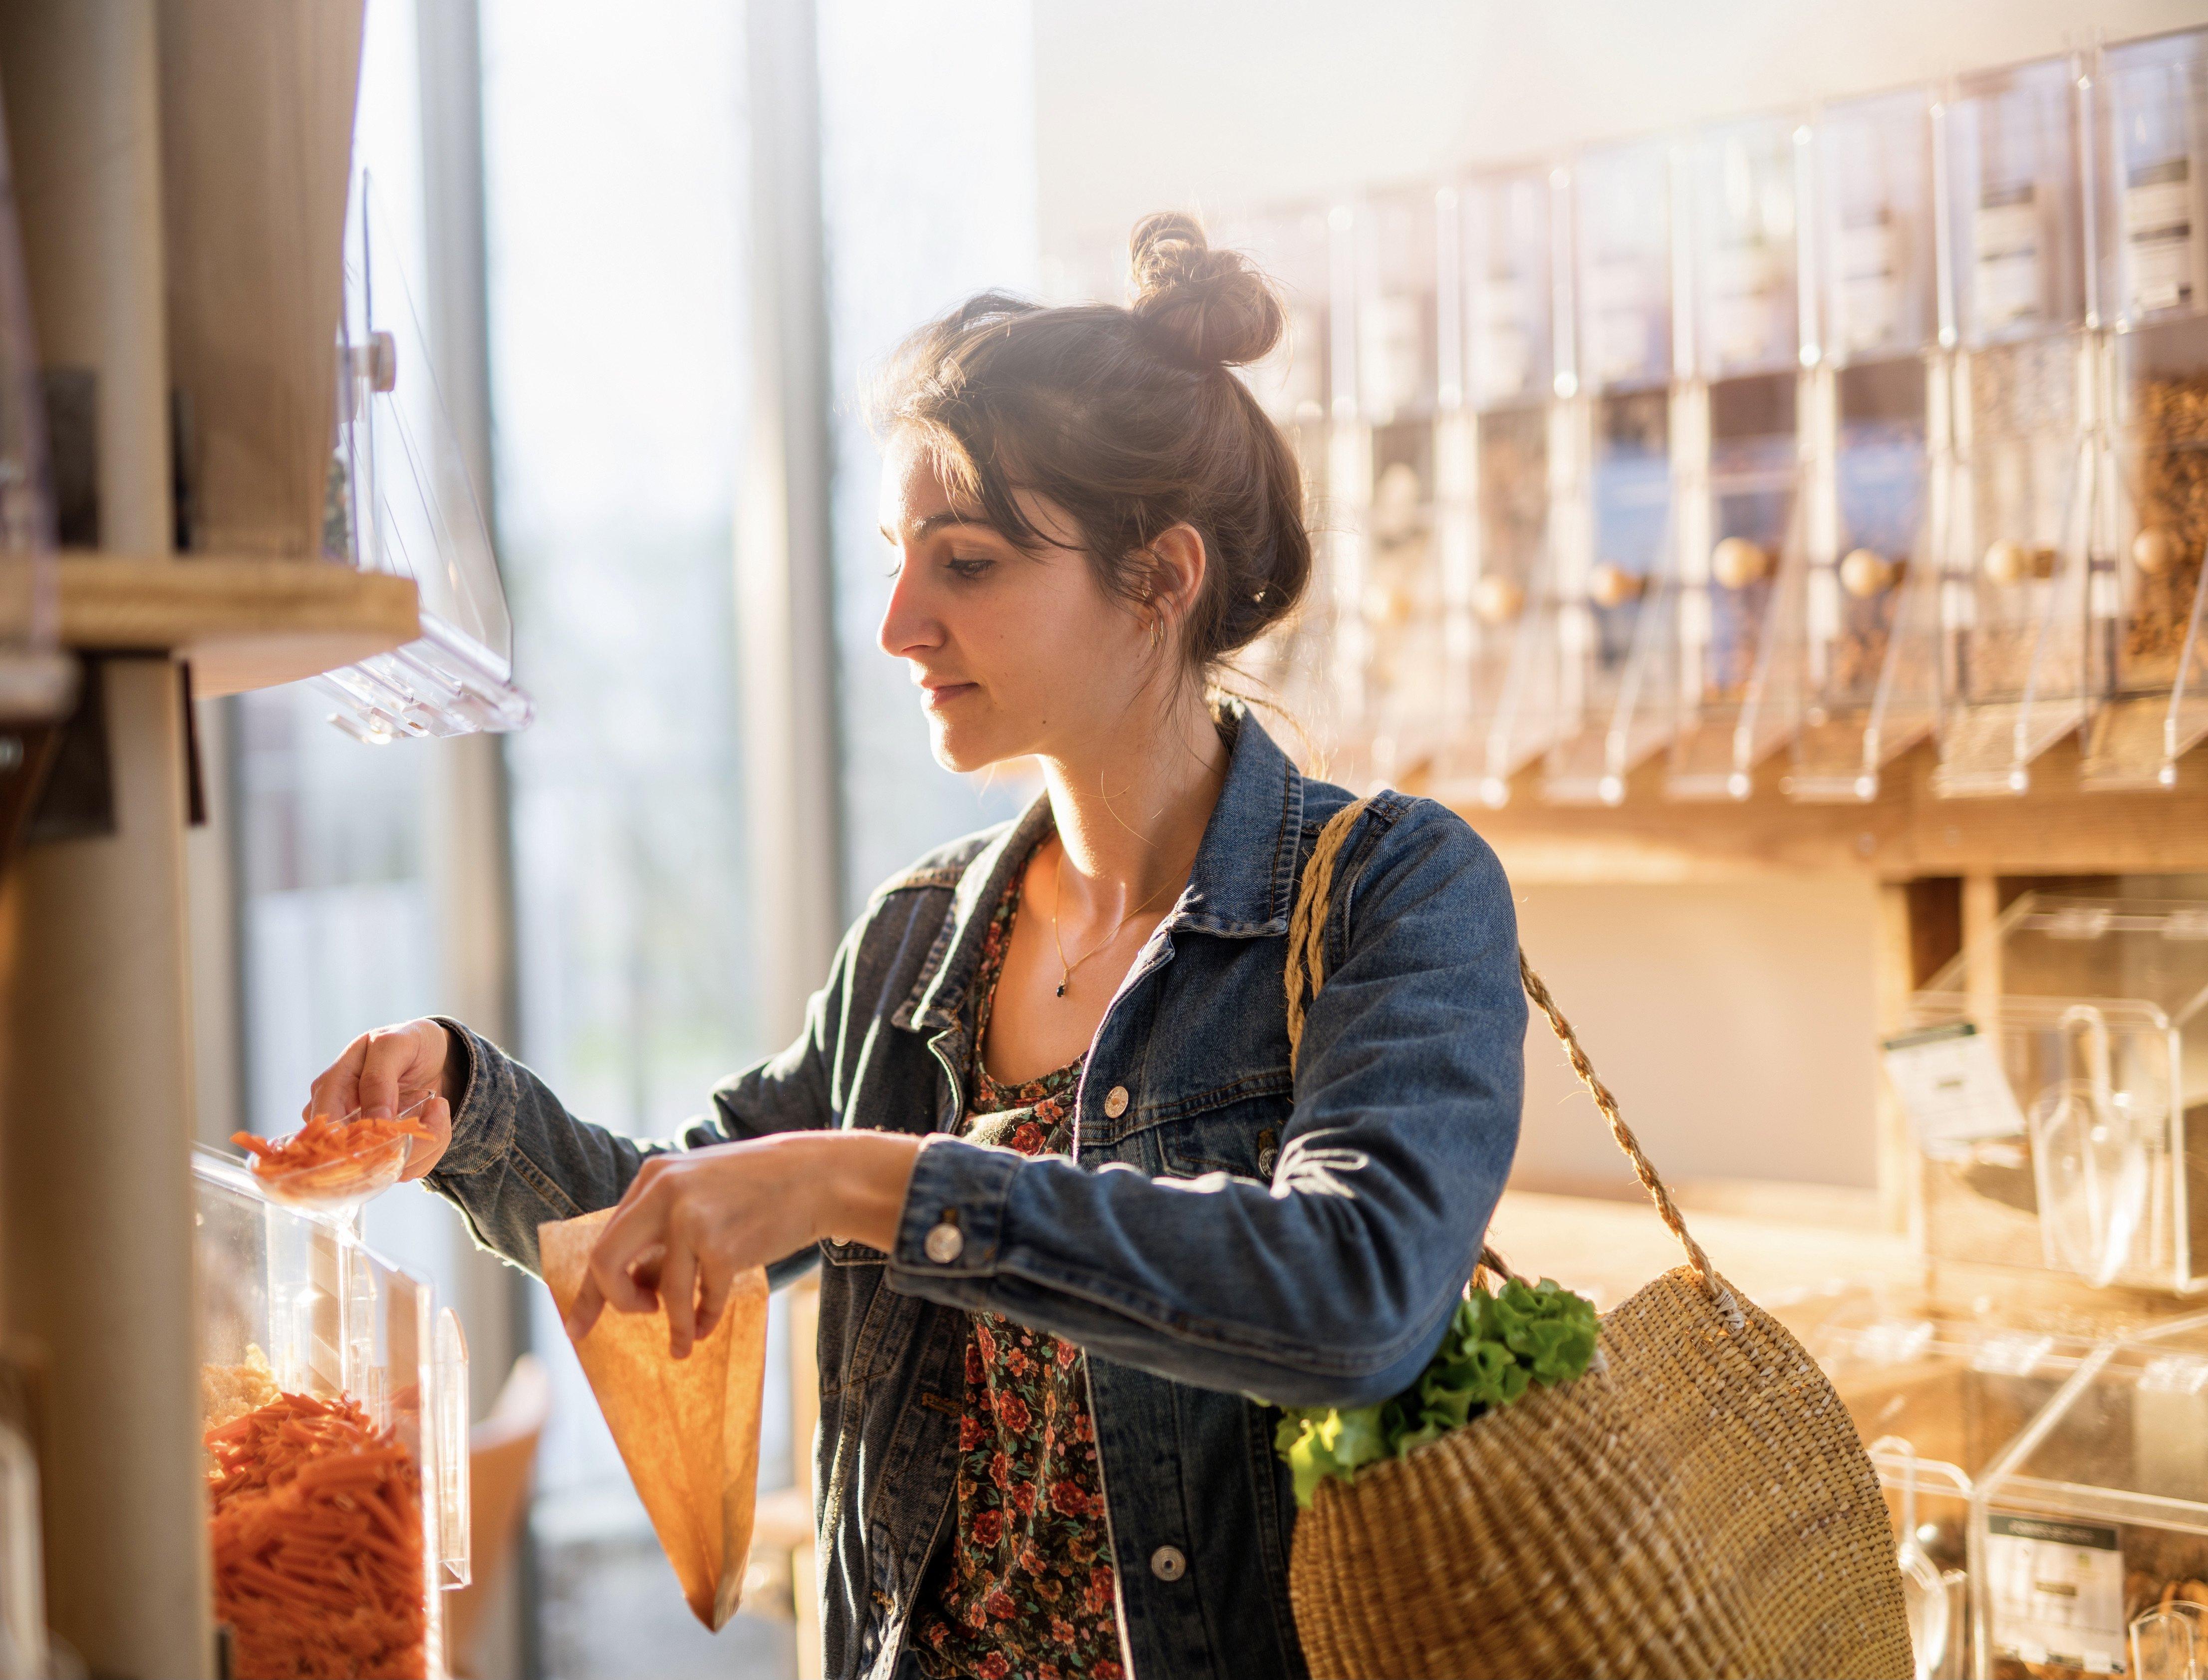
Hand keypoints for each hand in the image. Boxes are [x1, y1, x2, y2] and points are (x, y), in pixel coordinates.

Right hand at [304, 1018, 460, 1179]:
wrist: (435, 1053)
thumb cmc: (407, 1042)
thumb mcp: (393, 1045)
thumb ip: (378, 1079)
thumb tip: (373, 1121)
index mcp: (330, 1089)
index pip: (326, 1130)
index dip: (357, 1140)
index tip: (399, 1126)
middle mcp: (340, 1119)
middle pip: (357, 1157)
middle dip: (403, 1143)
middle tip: (436, 1107)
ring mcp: (363, 1139)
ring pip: (384, 1169)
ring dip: (423, 1145)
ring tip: (439, 1106)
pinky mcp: (387, 1151)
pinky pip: (405, 1169)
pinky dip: (430, 1149)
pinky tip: (438, 1118)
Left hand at [567, 1131, 922, 1357]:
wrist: (818, 1176)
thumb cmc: (759, 1189)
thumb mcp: (699, 1193)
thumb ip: (662, 1228)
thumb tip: (632, 1286)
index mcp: (653, 1177)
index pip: (603, 1241)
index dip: (589, 1292)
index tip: (577, 1328)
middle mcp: (664, 1193)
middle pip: (606, 1263)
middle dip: (615, 1302)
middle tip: (640, 1316)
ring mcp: (692, 1218)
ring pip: (659, 1293)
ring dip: (672, 1327)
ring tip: (683, 1342)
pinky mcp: (723, 1245)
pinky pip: (701, 1300)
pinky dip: (704, 1320)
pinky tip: (710, 1324)